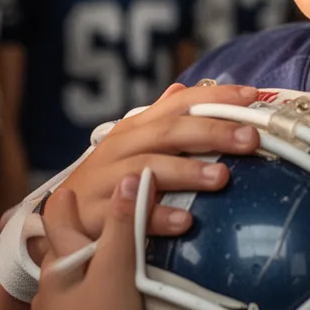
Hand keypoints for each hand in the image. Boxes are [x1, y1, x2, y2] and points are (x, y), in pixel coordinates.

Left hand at [30, 180, 143, 309]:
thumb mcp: (116, 273)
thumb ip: (122, 226)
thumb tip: (127, 180)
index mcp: (58, 268)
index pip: (57, 217)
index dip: (71, 197)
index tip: (82, 184)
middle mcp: (51, 293)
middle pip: (66, 249)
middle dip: (84, 233)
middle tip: (103, 218)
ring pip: (75, 281)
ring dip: (93, 267)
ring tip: (115, 260)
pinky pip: (85, 309)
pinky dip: (99, 298)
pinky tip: (116, 305)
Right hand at [46, 82, 260, 244]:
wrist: (57, 221)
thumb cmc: (109, 179)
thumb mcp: (133, 144)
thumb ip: (161, 119)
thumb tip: (185, 89)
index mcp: (138, 127)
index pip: (181, 103)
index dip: (218, 97)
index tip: (252, 96)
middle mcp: (123, 147)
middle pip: (170, 132)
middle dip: (213, 132)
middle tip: (250, 138)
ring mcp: (107, 179)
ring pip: (149, 169)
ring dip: (187, 172)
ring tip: (221, 177)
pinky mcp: (95, 216)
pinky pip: (129, 216)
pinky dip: (157, 217)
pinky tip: (184, 220)